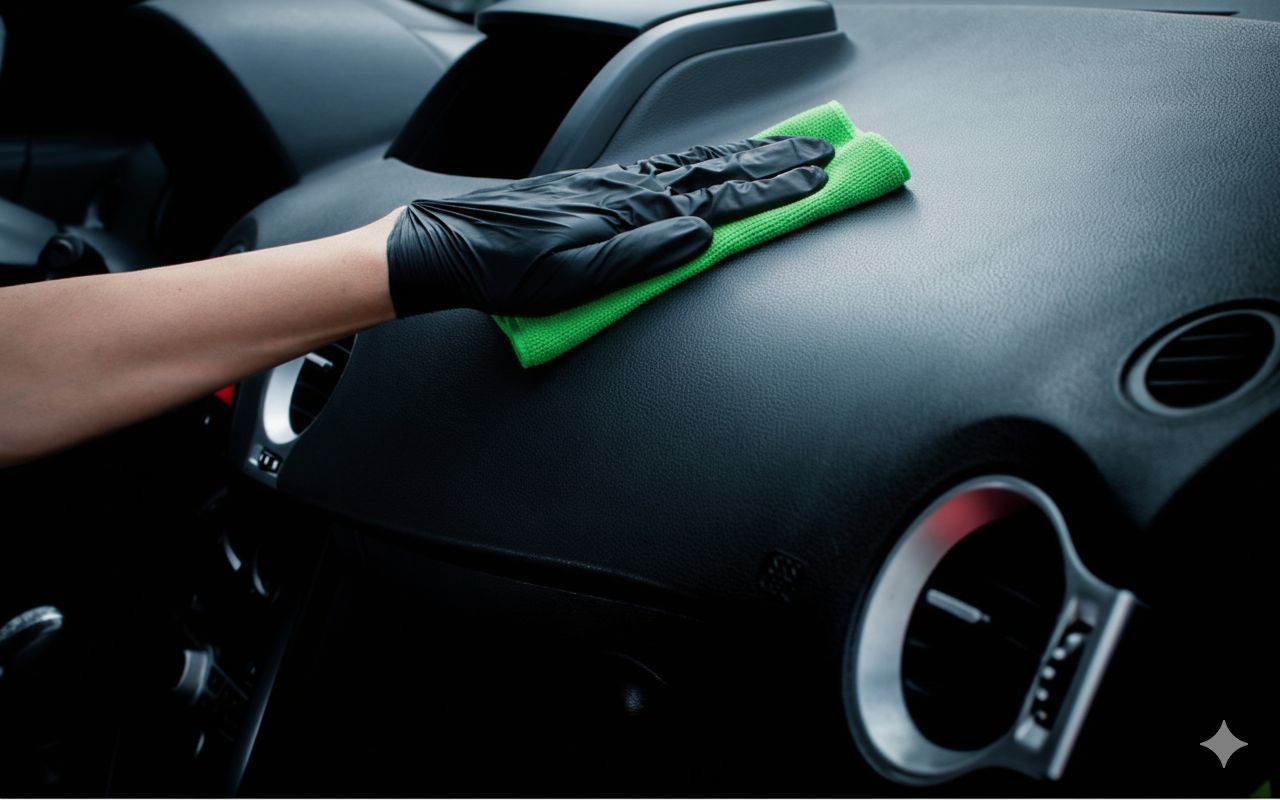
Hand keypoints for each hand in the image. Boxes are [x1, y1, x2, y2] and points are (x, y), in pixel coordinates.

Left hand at [385, 136, 833, 316]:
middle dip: (775, 164)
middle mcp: (630, 192)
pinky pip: (667, 167)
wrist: (448, 246)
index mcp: (633, 214)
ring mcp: (616, 186)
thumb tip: (702, 234)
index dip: (773, 191)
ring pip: (697, 165)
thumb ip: (642, 257)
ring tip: (787, 150)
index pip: (720, 199)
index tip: (818, 179)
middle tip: (825, 153)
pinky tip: (714, 160)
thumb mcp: (575, 279)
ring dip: (747, 157)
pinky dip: (703, 160)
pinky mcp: (598, 188)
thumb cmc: (507, 272)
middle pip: (718, 173)